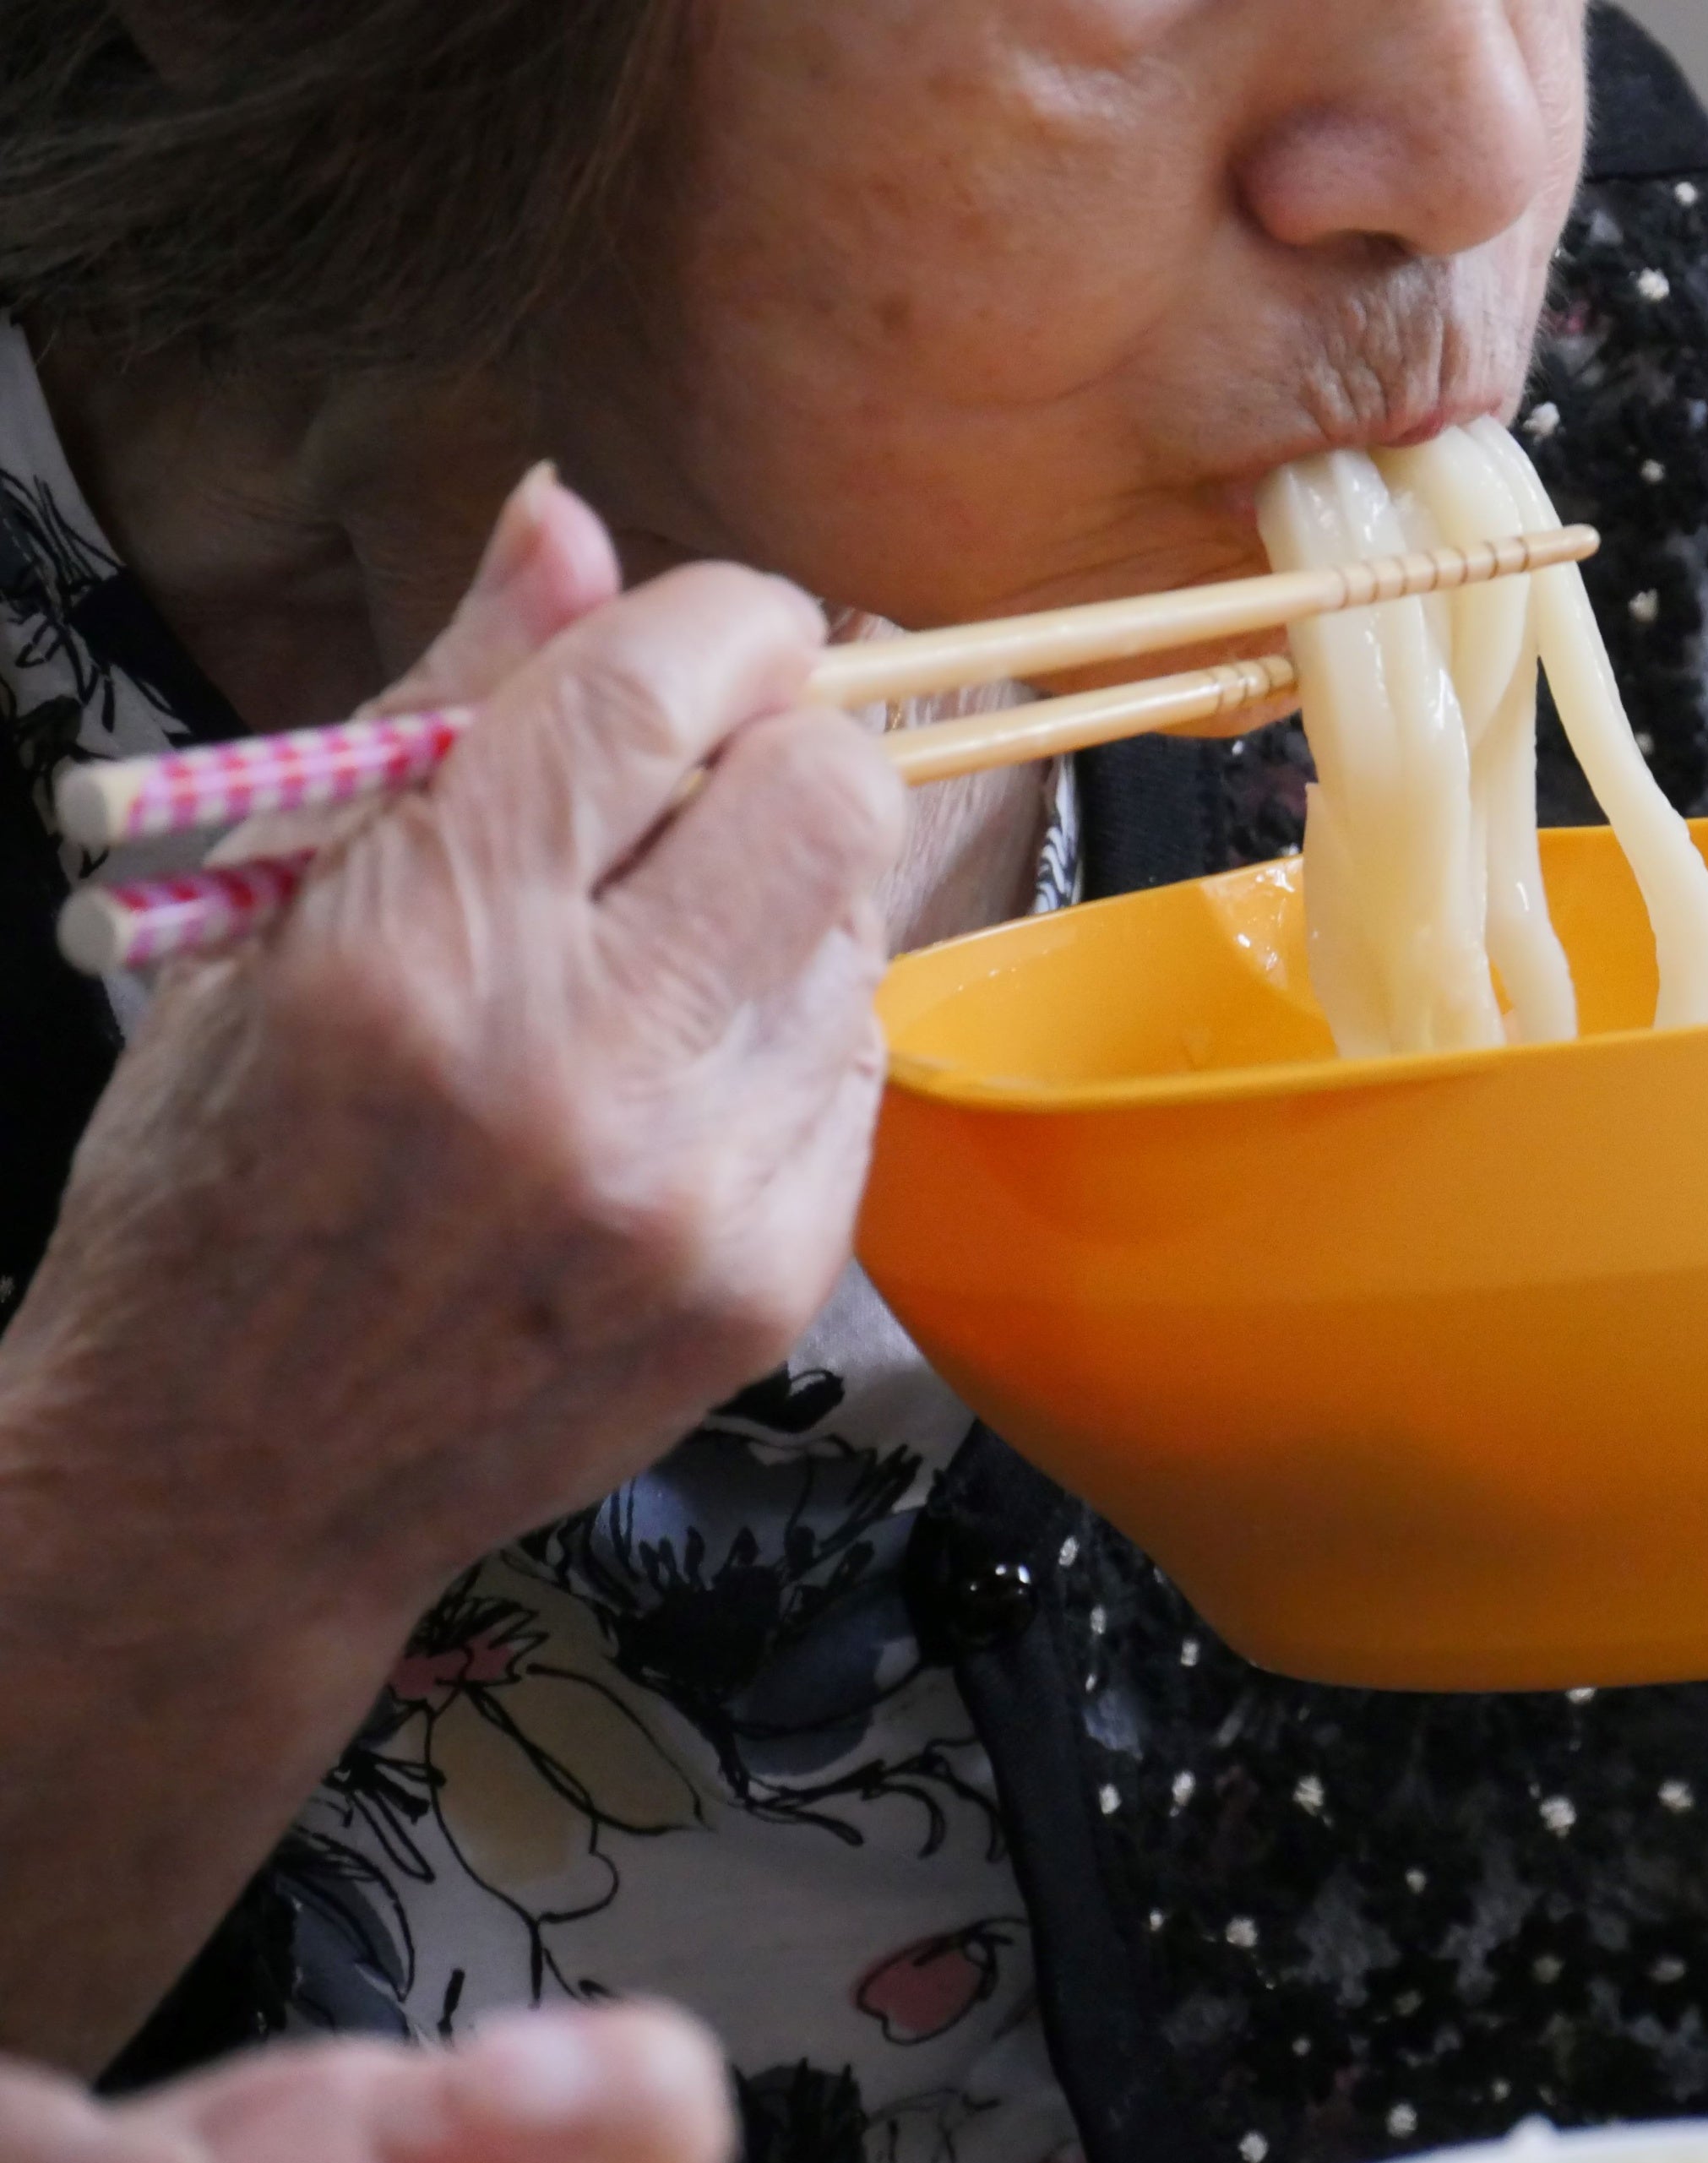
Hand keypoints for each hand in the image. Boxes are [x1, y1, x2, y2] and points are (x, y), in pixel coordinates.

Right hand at [0, 470, 909, 2065]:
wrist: (233, 1480)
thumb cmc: (220, 1177)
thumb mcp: (274, 914)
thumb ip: (448, 705)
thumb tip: (572, 514)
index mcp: (419, 947)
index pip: (656, 689)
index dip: (725, 618)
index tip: (721, 631)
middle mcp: (581, 1068)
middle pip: (832, 796)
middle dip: (794, 744)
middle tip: (711, 778)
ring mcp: (696, 1188)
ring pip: (862, 929)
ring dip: (786, 897)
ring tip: (656, 949)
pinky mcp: (773, 1279)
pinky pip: (856, 1070)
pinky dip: (790, 1033)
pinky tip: (676, 1071)